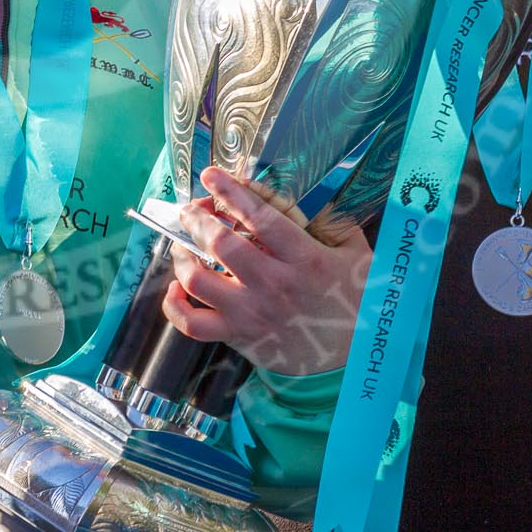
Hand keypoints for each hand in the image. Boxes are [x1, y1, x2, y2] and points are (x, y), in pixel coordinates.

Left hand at [161, 166, 372, 374]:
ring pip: (198, 281)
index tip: (211, 174)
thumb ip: (327, 218)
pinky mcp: (239, 336)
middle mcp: (274, 286)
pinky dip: (175, 305)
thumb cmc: (354, 297)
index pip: (261, 217)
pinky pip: (192, 324)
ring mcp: (253, 314)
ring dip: (183, 255)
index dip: (232, 192)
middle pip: (220, 244)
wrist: (356, 357)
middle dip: (197, 218)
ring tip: (183, 243)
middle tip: (191, 209)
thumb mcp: (353, 250)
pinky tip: (177, 287)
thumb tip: (298, 187)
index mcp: (305, 259)